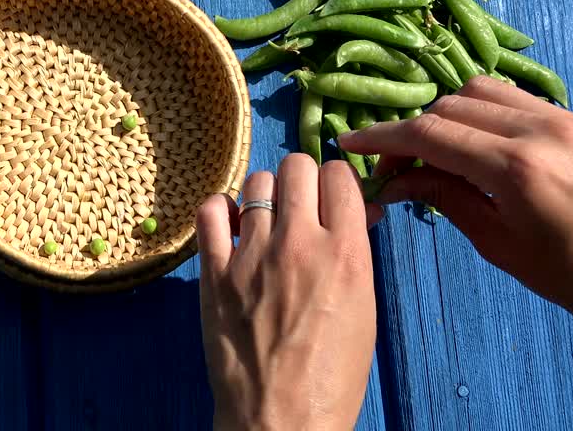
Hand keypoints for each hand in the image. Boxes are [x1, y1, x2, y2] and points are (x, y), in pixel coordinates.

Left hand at [196, 155, 380, 430]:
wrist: (282, 419)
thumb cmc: (332, 375)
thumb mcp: (363, 309)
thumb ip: (355, 253)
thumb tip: (355, 211)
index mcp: (345, 254)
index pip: (341, 176)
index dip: (337, 181)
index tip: (332, 195)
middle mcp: (299, 244)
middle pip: (297, 166)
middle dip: (302, 178)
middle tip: (300, 202)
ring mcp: (252, 255)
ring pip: (256, 181)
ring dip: (264, 192)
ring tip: (266, 216)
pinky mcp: (215, 272)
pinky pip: (210, 211)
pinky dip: (220, 209)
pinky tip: (230, 226)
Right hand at [339, 76, 572, 372]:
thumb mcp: (500, 245)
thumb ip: (445, 200)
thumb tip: (396, 182)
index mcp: (518, 167)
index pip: (430, 134)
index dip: (382, 138)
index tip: (348, 146)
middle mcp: (540, 128)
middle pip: (448, 107)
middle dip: (411, 132)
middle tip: (394, 170)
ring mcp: (562, 117)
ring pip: (477, 92)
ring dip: (444, 116)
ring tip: (432, 155)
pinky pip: (511, 98)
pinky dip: (478, 112)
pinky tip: (471, 144)